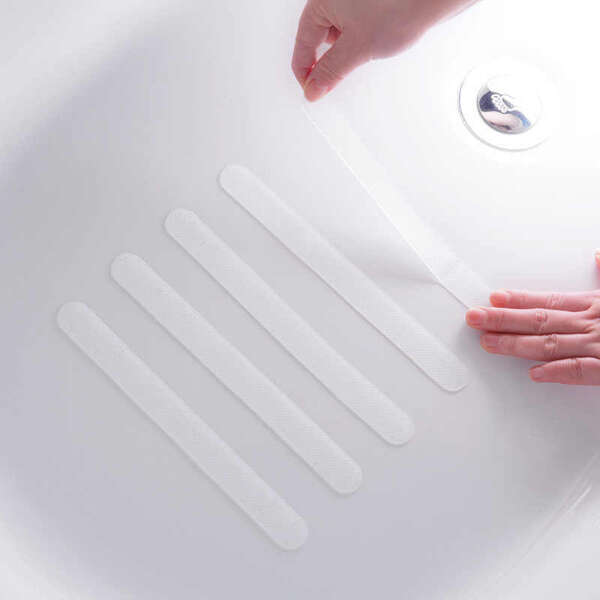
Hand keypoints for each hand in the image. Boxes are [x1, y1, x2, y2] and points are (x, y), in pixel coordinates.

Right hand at [292, 0, 475, 101]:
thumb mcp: (357, 48)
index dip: (306, 73)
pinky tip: (371, 46)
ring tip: (360, 57)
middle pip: (316, 37)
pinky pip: (352, 26)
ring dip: (342, 52)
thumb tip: (313, 89)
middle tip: (334, 81)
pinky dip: (357, 40)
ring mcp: (351, 0)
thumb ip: (331, 71)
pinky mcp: (368, 3)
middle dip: (325, 61)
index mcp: (321, 2)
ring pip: (336, 33)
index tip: (314, 93)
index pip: (303, 45)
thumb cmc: (400, 6)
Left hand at [466, 254, 599, 384]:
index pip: (549, 301)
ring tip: (488, 342)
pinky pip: (582, 370)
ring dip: (517, 344)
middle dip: (503, 318)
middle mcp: (592, 323)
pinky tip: (534, 373)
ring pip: (551, 344)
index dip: (518, 300)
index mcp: (595, 305)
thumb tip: (596, 257)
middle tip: (474, 318)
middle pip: (540, 319)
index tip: (493, 298)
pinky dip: (558, 371)